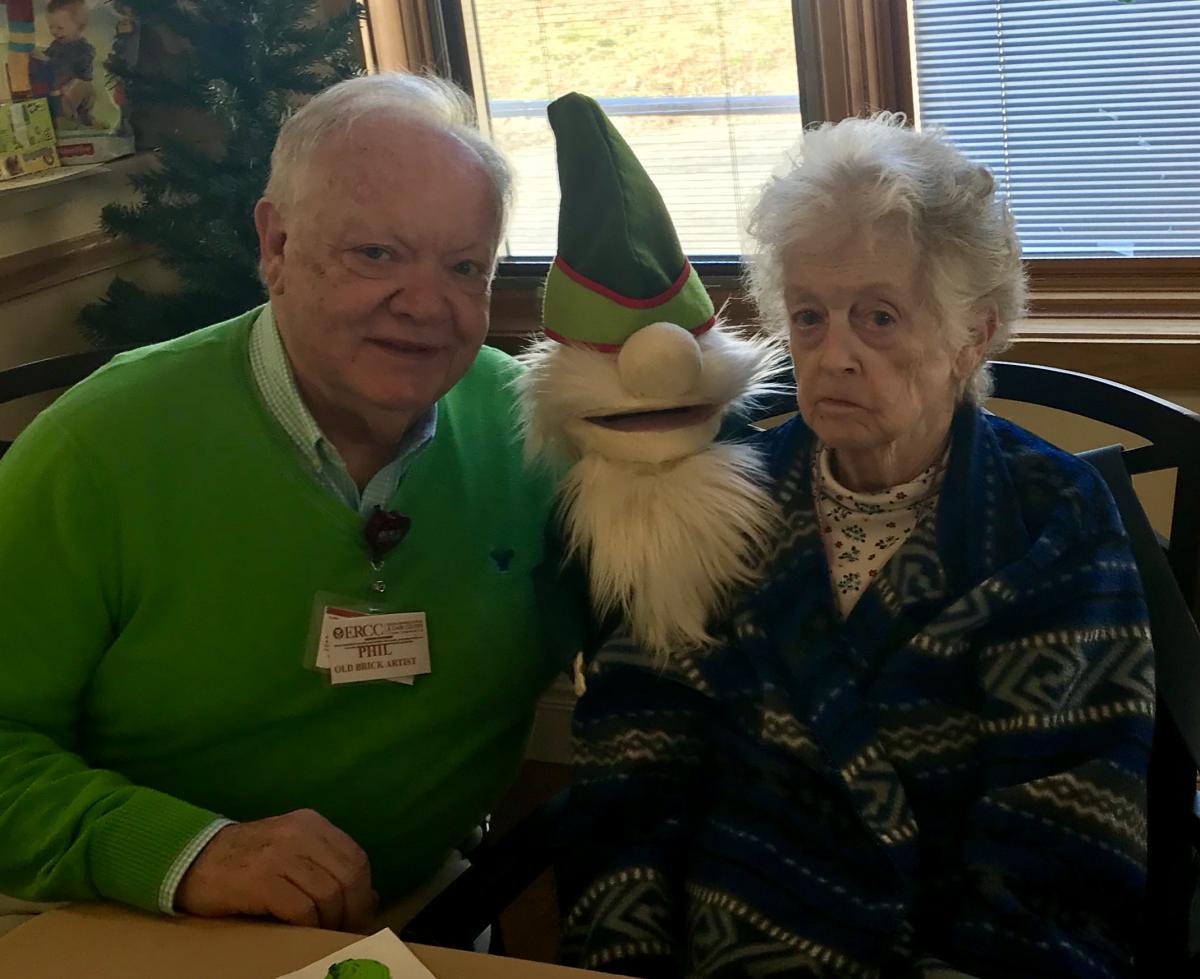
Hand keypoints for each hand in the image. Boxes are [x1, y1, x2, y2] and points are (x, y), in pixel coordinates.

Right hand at [175, 809, 376, 931]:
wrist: (191, 859)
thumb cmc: (246, 861)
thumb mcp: (291, 852)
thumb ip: (327, 867)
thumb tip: (370, 898)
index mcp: (312, 824)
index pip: (356, 858)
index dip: (363, 893)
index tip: (359, 916)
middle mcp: (300, 833)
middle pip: (348, 877)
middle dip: (353, 911)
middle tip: (345, 932)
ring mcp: (280, 854)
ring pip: (328, 894)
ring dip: (330, 921)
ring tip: (322, 934)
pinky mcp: (260, 880)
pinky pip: (301, 908)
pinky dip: (307, 925)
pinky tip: (299, 930)